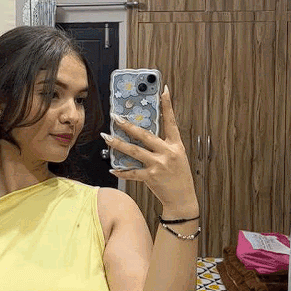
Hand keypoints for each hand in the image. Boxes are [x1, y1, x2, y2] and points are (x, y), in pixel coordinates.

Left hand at [102, 86, 197, 212]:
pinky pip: (132, 172)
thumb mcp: (177, 156)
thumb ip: (163, 145)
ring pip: (134, 151)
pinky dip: (120, 171)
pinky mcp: (151, 177)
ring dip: (118, 144)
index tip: (163, 91)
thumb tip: (144, 133)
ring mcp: (158, 165)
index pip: (171, 121)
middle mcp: (167, 153)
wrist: (183, 199)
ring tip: (107, 137)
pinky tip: (112, 168)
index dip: (168, 105)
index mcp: (176, 145)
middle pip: (145, 135)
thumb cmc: (179, 177)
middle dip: (128, 125)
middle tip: (116, 117)